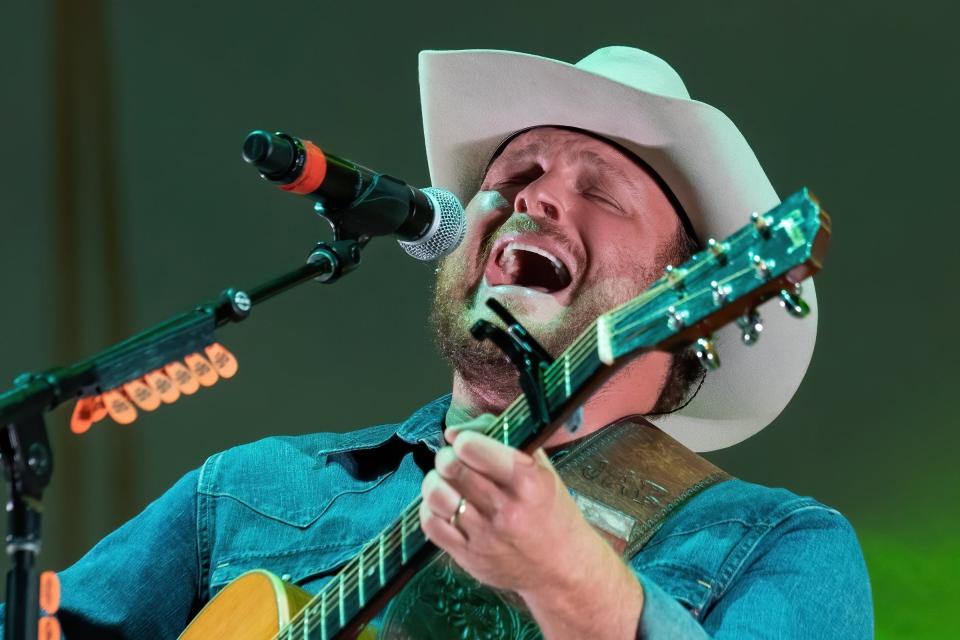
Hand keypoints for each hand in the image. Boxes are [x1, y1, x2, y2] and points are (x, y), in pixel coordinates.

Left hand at [418, 414, 643, 638]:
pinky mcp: (469, 557)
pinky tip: (444, 504)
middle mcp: (506, 510)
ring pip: (437, 496)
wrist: (562, 567)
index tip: (465, 442)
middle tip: (453, 460)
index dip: (463, 440)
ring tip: (446, 481)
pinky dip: (430, 508)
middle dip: (446, 457)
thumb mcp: (541, 468)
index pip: (475, 450)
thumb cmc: (550, 510)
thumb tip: (453, 432)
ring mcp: (485, 536)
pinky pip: (431, 525)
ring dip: (434, 481)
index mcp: (528, 482)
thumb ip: (503, 440)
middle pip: (452, 469)